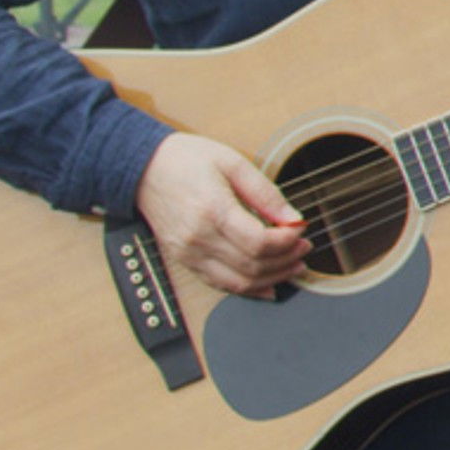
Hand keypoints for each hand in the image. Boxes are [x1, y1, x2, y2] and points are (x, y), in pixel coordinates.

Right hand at [136, 131, 307, 298]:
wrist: (145, 169)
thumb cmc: (187, 160)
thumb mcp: (233, 163)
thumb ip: (266, 193)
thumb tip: (294, 219)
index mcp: (212, 210)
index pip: (259, 242)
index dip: (288, 241)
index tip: (301, 230)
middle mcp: (198, 238)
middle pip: (252, 265)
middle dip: (286, 260)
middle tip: (304, 248)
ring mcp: (189, 254)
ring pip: (239, 282)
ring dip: (272, 278)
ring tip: (294, 265)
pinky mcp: (184, 261)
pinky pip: (220, 285)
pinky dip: (248, 289)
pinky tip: (269, 284)